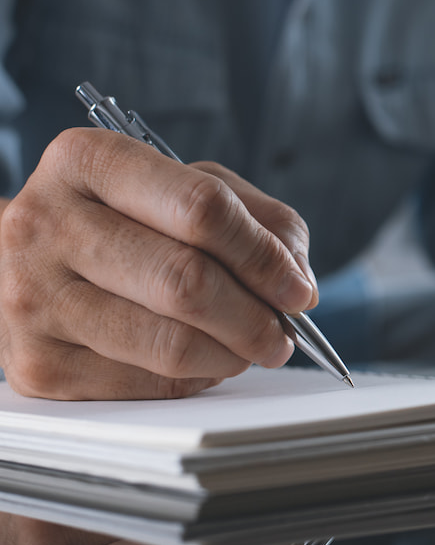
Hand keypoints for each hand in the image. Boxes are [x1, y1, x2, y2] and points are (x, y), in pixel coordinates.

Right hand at [0, 128, 318, 398]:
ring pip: (171, 343)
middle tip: (283, 333)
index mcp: (90, 161)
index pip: (200, 208)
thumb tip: (296, 280)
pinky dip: (196, 378)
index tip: (298, 290)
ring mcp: (33, 297)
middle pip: (186, 281)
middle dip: (256, 317)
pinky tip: (202, 360)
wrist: (19, 262)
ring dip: (233, 354)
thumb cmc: (119, 220)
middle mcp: (47, 224)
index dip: (263, 256)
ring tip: (251, 347)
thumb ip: (254, 217)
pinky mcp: (38, 364)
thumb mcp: (183, 188)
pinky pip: (147, 384)